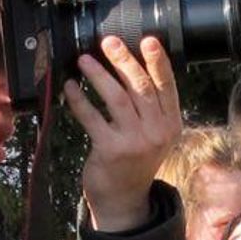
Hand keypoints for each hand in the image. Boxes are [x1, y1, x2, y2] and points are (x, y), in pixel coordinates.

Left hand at [66, 37, 180, 231]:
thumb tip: (129, 66)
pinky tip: (69, 87)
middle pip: (141, 87)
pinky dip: (79, 100)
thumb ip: (149, 108)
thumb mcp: (154, 135)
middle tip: (108, 41)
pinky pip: (92, 117)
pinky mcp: (110, 150)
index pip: (166, 86)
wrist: (124, 199)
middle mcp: (157, 132)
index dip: (157, 62)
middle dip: (124, 60)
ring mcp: (135, 142)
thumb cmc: (135, 160)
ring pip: (117, 98)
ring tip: (84, 60)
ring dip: (98, 75)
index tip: (148, 40)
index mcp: (171, 124)